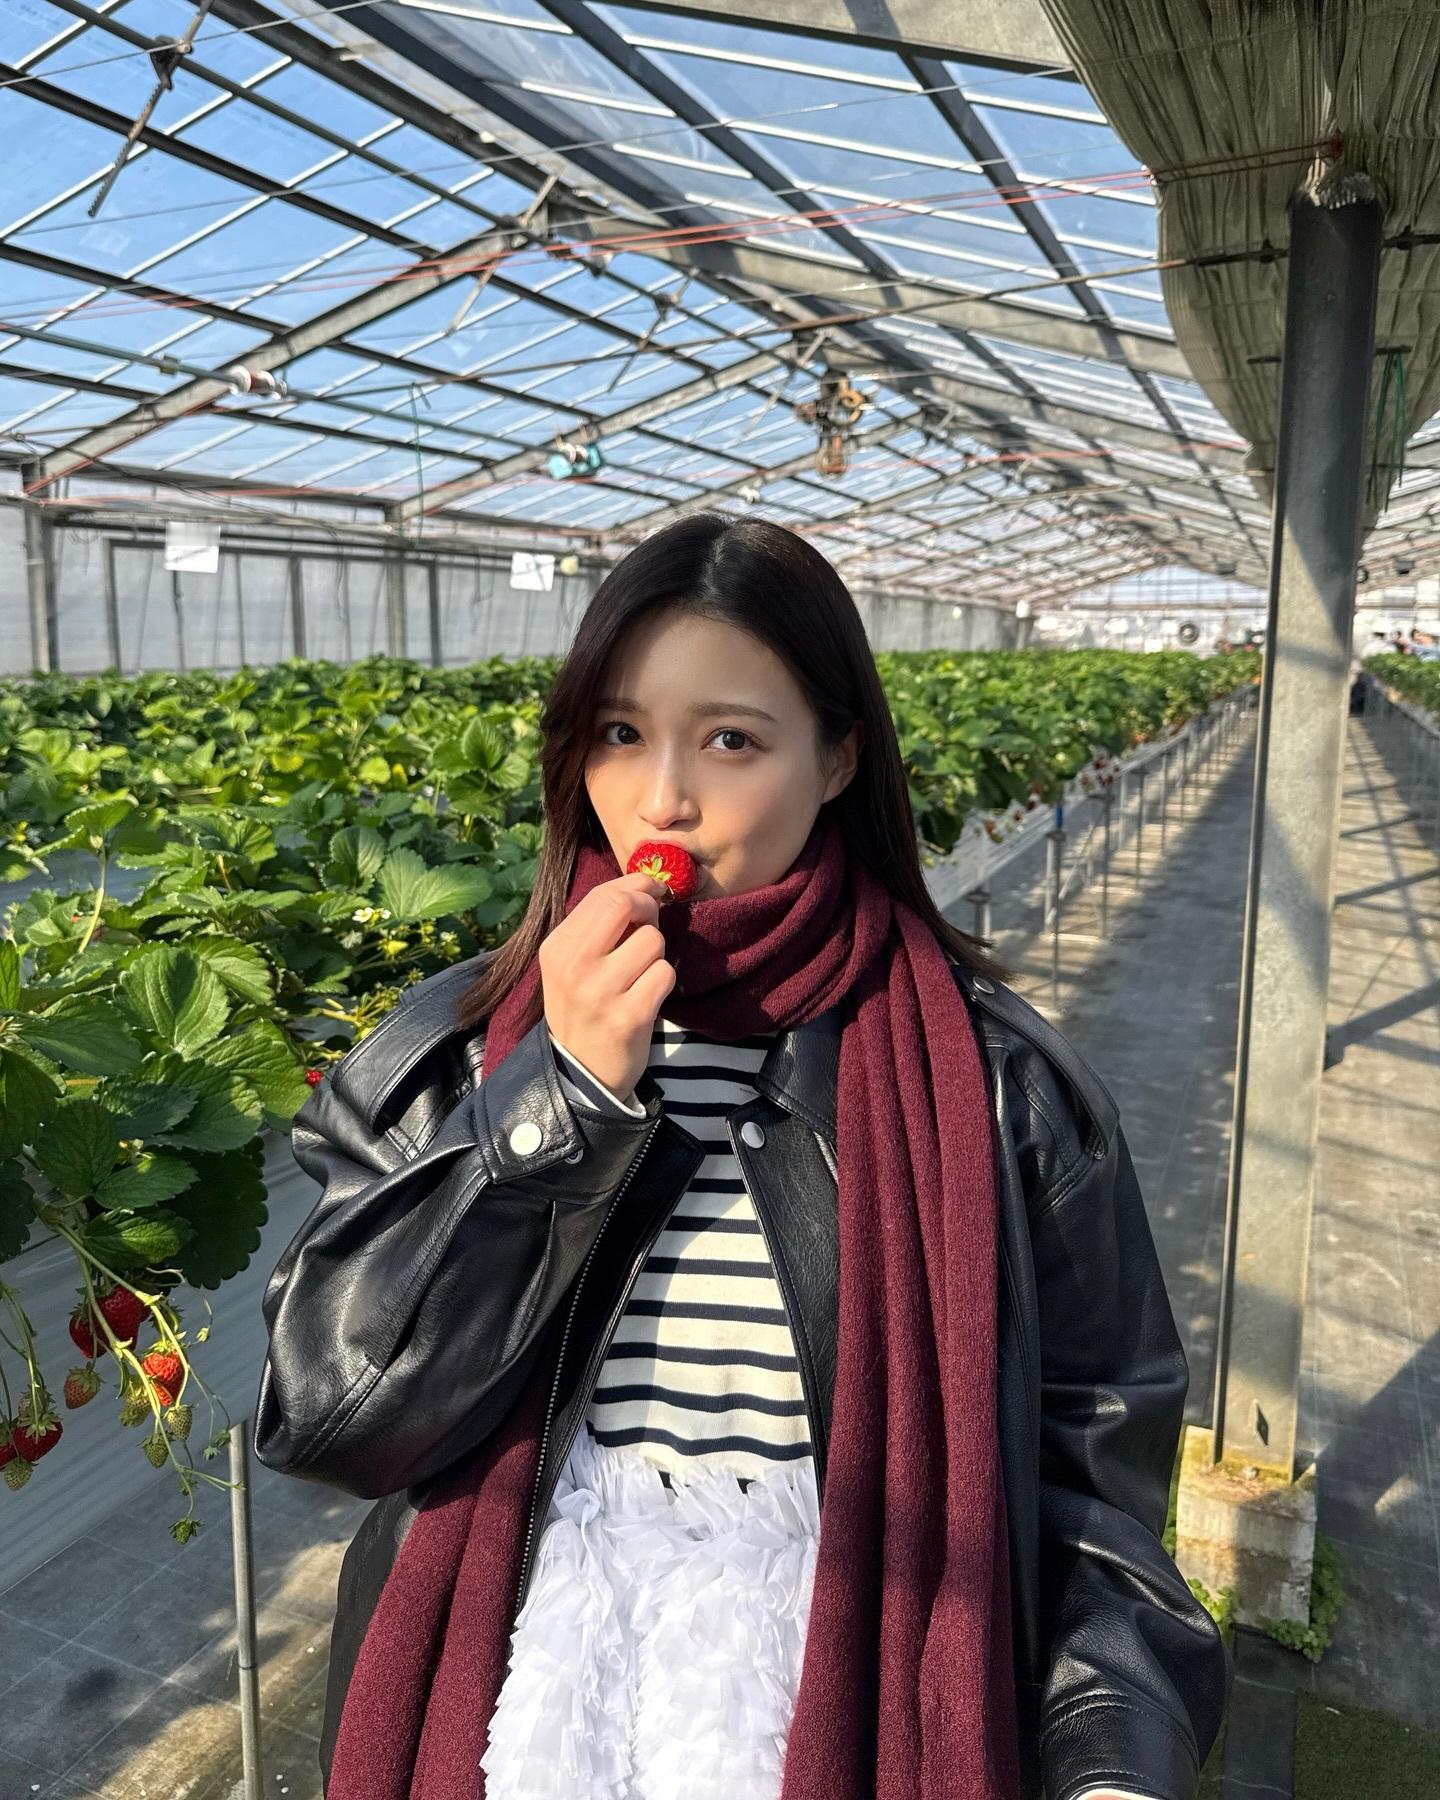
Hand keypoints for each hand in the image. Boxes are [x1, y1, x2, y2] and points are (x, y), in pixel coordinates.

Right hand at [539, 869, 674, 1105]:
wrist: (579, 1073)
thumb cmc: (583, 1008)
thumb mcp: (573, 964)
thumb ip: (599, 925)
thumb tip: (644, 883)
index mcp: (557, 947)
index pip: (604, 895)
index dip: (637, 885)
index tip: (653, 891)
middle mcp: (574, 966)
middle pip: (625, 905)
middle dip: (649, 908)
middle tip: (651, 924)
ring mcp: (601, 993)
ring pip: (652, 941)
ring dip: (656, 955)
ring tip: (639, 975)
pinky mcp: (629, 1017)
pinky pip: (664, 975)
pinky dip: (662, 983)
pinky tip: (646, 997)